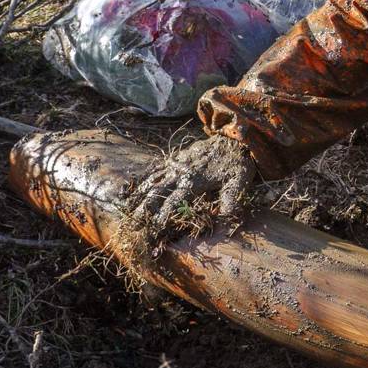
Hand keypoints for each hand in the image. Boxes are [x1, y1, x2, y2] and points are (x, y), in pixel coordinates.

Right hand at [126, 134, 256, 238]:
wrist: (232, 137)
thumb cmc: (237, 162)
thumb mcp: (239, 181)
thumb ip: (231, 199)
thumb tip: (226, 219)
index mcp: (194, 181)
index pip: (173, 202)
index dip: (162, 216)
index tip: (152, 230)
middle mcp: (181, 172)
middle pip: (156, 192)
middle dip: (144, 209)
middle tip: (134, 224)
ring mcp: (176, 164)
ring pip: (152, 181)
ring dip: (139, 196)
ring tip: (128, 210)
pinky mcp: (175, 158)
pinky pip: (155, 170)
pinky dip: (144, 180)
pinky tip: (136, 189)